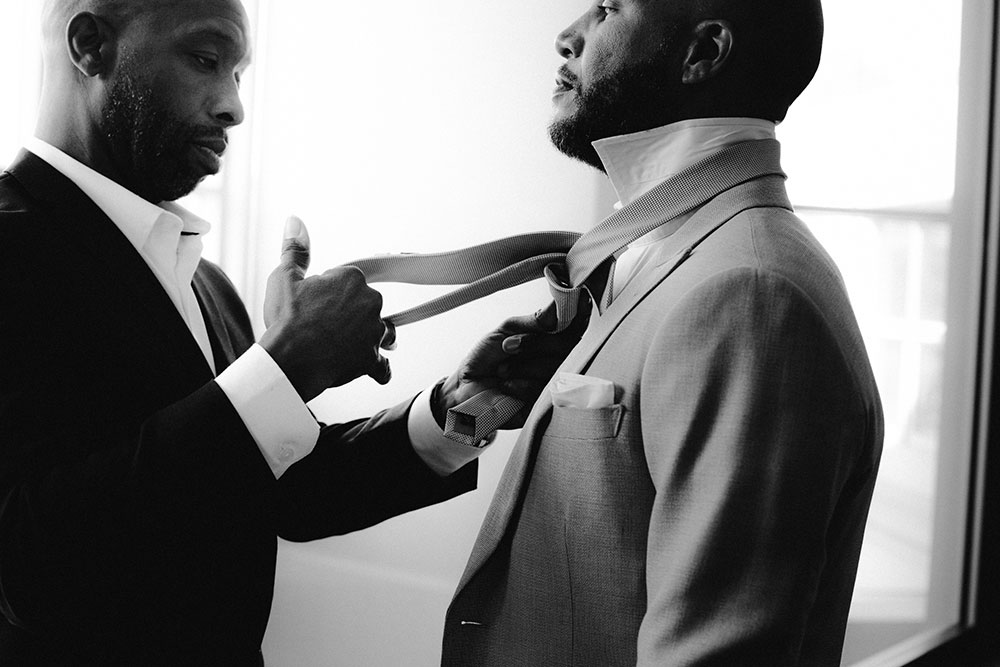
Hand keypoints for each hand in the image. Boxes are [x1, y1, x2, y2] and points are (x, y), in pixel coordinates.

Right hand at [259, 216, 390, 401]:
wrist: (289, 360)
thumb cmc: (286, 321)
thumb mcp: (284, 278)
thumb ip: (295, 250)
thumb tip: (296, 222)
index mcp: (351, 279)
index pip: (350, 283)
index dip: (332, 294)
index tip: (317, 303)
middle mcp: (370, 302)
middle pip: (367, 307)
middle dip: (352, 316)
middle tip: (326, 326)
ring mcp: (373, 332)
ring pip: (380, 333)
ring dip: (369, 339)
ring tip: (344, 346)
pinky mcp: (372, 359)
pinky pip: (382, 366)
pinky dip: (377, 368)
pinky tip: (368, 369)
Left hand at [435, 298, 590, 429]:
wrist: (467, 387)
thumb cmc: (487, 357)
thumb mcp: (507, 330)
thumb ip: (534, 320)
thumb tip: (556, 307)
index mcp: (550, 337)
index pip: (576, 325)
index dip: (579, 314)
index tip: (574, 303)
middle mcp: (557, 358)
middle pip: (568, 345)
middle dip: (535, 343)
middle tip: (508, 346)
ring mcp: (554, 381)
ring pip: (557, 367)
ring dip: (524, 365)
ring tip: (502, 370)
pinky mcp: (546, 403)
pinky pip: (545, 389)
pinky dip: (522, 384)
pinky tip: (507, 385)